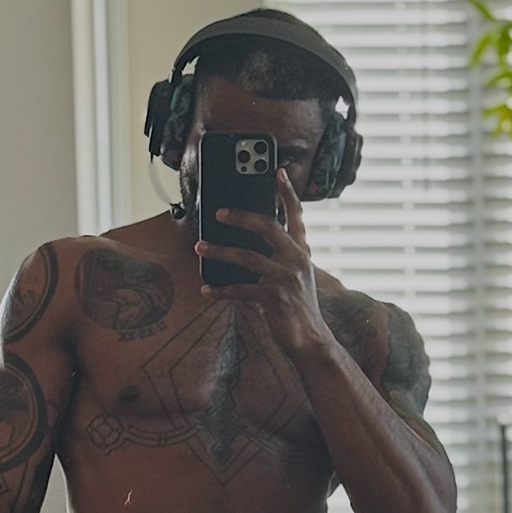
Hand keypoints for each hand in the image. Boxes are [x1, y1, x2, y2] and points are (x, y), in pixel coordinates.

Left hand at [195, 169, 328, 358]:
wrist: (311, 341)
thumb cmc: (297, 309)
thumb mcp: (292, 280)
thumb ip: (271, 262)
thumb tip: (236, 250)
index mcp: (301, 253)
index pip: (296, 216)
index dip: (287, 193)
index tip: (277, 171)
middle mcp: (296, 260)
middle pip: (267, 226)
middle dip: (240, 216)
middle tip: (218, 213)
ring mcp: (285, 278)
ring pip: (246, 256)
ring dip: (219, 250)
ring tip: (200, 246)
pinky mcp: (273, 298)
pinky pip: (239, 289)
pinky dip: (220, 290)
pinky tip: (206, 289)